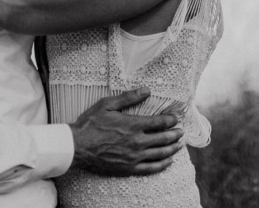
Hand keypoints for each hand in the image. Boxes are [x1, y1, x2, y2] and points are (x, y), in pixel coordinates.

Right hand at [69, 89, 184, 176]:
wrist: (77, 147)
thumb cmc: (90, 124)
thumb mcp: (107, 105)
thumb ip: (129, 98)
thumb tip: (147, 90)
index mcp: (133, 125)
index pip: (159, 122)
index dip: (171, 120)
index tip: (176, 118)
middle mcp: (137, 142)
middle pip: (163, 138)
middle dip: (175, 134)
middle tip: (181, 132)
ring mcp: (134, 157)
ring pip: (160, 154)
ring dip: (172, 148)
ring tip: (179, 145)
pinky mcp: (129, 169)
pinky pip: (151, 168)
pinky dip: (162, 165)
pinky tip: (168, 161)